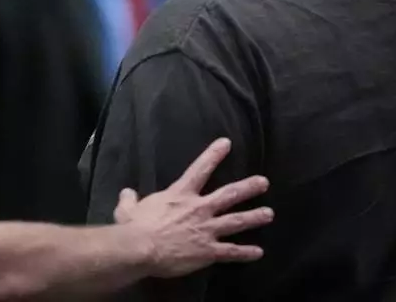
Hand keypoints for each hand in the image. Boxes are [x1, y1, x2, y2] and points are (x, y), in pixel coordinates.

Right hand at [112, 138, 271, 277]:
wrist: (141, 248)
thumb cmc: (135, 226)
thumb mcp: (128, 209)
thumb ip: (130, 200)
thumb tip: (127, 193)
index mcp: (181, 195)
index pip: (200, 169)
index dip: (214, 155)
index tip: (227, 143)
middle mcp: (199, 208)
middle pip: (228, 195)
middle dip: (248, 188)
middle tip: (264, 182)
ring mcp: (206, 229)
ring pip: (236, 221)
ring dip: (254, 217)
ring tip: (269, 213)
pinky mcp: (208, 251)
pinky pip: (230, 252)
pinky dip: (245, 253)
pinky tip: (258, 252)